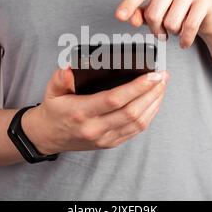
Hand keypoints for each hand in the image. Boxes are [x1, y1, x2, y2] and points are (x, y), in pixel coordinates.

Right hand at [22, 68, 168, 154]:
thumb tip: (71, 68)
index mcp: (81, 112)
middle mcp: (95, 128)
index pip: (114, 100)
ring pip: (138, 123)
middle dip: (152, 93)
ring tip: (162, 86)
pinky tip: (154, 102)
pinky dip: (149, 115)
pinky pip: (135, 131)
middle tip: (163, 76)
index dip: (137, 87)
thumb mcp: (51, 90)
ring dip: (154, 103)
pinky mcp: (111, 143)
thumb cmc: (53, 110)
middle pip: (132, 112)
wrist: (48, 137)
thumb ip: (60, 78)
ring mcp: (104, 139)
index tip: (152, 75)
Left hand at [115, 0, 211, 47]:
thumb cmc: (174, 11)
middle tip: (161, 32)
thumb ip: (138, 14)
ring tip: (176, 29)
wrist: (206, 14)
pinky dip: (184, 39)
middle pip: (153, 13)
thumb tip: (130, 19)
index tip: (119, 17)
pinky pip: (189, 26)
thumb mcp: (154, 12)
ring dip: (172, 33)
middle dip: (155, 29)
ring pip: (171, 23)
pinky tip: (184, 42)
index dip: (128, 4)